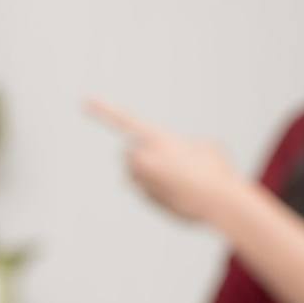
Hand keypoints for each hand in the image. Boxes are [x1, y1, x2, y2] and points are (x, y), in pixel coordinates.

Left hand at [88, 100, 242, 224]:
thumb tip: (189, 155)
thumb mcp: (208, 148)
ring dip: (150, 176)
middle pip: (130, 154)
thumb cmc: (217, 171)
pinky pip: (147, 192)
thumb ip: (190, 147)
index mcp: (157, 137)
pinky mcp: (145, 199)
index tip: (84, 102)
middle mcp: (143, 157)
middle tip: (169, 163)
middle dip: (142, 158)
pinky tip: (180, 195)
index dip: (104, 110)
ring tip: (180, 181)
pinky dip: (159, 193)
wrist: (218, 201)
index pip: (125, 120)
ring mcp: (142, 180)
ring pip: (136, 176)